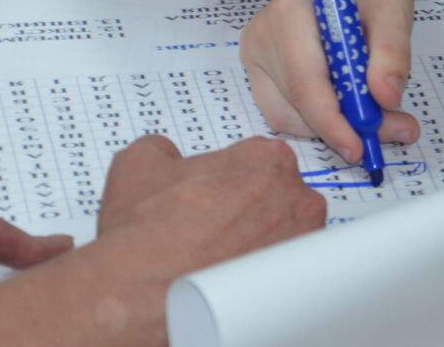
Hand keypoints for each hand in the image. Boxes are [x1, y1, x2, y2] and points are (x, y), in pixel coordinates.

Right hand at [97, 135, 323, 269]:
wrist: (145, 295)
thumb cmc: (147, 233)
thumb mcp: (140, 163)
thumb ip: (163, 148)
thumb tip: (167, 154)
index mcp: (267, 158)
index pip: (260, 163)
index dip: (234, 183)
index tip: (218, 199)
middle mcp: (295, 195)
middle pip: (280, 199)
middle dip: (253, 213)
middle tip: (218, 232)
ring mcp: (303, 240)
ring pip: (287, 236)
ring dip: (262, 244)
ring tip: (223, 260)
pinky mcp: (300, 284)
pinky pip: (288, 274)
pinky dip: (267, 278)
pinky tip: (235, 284)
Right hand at [240, 0, 419, 160]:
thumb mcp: (394, 8)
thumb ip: (391, 54)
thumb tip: (385, 98)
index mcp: (291, 13)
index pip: (306, 84)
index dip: (334, 124)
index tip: (362, 147)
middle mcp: (264, 33)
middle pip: (294, 105)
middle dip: (342, 128)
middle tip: (392, 130)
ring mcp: (257, 49)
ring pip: (286, 113)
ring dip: (330, 126)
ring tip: (377, 116)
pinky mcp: (260, 62)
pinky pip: (283, 105)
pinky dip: (316, 114)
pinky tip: (349, 102)